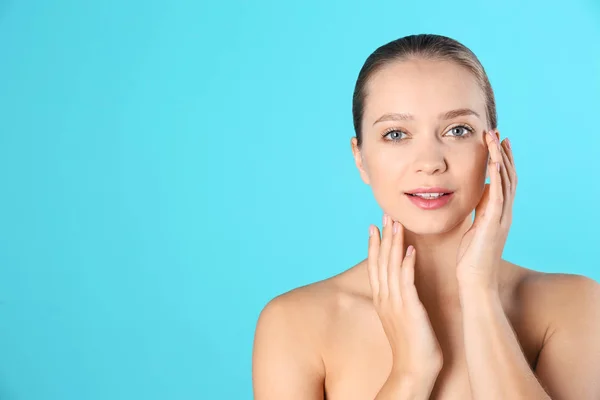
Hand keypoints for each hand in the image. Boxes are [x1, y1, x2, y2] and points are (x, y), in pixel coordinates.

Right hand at [368, 215, 442, 377]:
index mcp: (382, 300)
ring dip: (394, 244)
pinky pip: (406, 282)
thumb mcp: (399, 318)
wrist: (413, 370)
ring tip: (396, 223)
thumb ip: (397, 300)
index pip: (375, 266)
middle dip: (383, 236)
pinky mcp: (409, 309)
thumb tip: (399, 287)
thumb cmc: (411, 346)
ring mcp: (395, 303)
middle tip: (385, 214)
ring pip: (391, 267)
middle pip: (380, 261)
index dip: (374, 245)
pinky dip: (407, 264)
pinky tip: (410, 250)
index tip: (374, 225)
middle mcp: (385, 298)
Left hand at [456, 130, 516, 287]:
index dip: (500, 161)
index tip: (496, 143)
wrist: (475, 281)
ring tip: (495, 139)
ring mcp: (501, 217)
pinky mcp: (493, 223)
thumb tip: (474, 196)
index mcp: (497, 213)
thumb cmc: (471, 259)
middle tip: (497, 133)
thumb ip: (477, 212)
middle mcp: (503, 212)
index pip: (502, 181)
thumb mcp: (473, 228)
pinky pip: (497, 196)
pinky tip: (494, 163)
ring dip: (500, 158)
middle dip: (502, 153)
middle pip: (507, 176)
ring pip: (505, 181)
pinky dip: (497, 178)